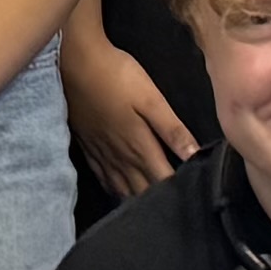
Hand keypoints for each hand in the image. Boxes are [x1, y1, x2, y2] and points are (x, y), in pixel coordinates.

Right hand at [61, 22, 199, 196]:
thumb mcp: (151, 99)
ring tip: (151, 206)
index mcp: (140, 148)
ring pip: (122, 190)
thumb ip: (172, 129)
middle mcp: (120, 159)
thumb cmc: (117, 76)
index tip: (194, 197)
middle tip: (176, 204)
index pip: (163, 181)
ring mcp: (101, 155)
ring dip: (137, 200)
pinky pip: (103, 179)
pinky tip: (120, 192)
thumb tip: (196, 156)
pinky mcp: (87, 148)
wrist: (74, 63)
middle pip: (142, 191)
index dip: (179, 192)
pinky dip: (115, 190)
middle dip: (159, 200)